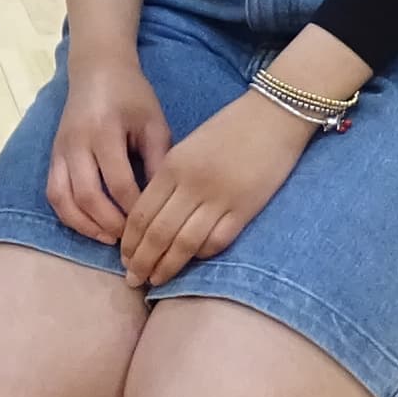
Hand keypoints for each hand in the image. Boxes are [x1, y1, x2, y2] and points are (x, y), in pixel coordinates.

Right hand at [45, 53, 170, 247]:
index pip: (118, 183)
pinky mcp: (52, 156)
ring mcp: (60, 150)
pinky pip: (54, 194)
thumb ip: (157, 161)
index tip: (152, 224)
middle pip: (88, 196)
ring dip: (86, 225)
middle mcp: (77, 143)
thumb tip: (162, 204)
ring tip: (110, 238)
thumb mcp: (154, 123)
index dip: (135, 209)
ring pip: (64, 199)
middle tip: (131, 239)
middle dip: (110, 223)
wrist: (97, 69)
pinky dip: (69, 215)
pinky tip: (91, 226)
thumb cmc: (132, 96)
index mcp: (105, 131)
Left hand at [120, 92, 316, 289]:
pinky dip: (202, 254)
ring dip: (166, 266)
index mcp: (173, 166)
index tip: (124, 258)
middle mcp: (191, 184)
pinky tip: (193, 261)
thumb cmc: (230, 128)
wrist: (273, 115)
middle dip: (141, 261)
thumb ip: (170, 177)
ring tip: (155, 281)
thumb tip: (151, 215)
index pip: (141, 213)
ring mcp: (219, 198)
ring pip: (184, 243)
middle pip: (157, 233)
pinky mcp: (245, 208)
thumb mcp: (189, 146)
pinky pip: (217, 240)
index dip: (130, 242)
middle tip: (133, 279)